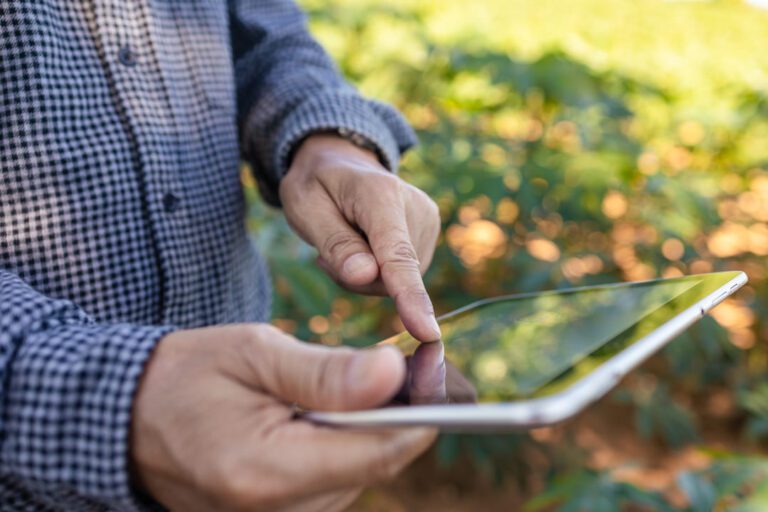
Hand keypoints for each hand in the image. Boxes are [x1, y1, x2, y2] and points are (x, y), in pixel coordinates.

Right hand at [130, 324, 436, 511]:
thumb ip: (326, 372)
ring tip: (351, 384)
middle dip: (396, 414)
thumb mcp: (255, 355)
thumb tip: (393, 372)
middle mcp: (276, 510)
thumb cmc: (187, 376)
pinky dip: (345, 442)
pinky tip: (325, 413)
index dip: (418, 414)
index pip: (376, 453)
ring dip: (369, 427)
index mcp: (267, 470)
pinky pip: (334, 480)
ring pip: (359, 473)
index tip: (436, 372)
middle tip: (401, 363)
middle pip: (373, 465)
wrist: (128, 417)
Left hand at [279, 134, 441, 341]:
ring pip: (395, 282)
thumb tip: (366, 277)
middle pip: (389, 276)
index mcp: (381, 195)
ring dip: (363, 276)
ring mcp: (428, 223)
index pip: (397, 255)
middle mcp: (416, 208)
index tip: (427, 332)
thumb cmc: (317, 185)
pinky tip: (362, 248)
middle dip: (353, 277)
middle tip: (326, 249)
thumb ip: (336, 244)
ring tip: (344, 242)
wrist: (340, 163)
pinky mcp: (429, 236)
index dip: (409, 296)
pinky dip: (376, 273)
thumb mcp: (306, 208)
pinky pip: (400, 277)